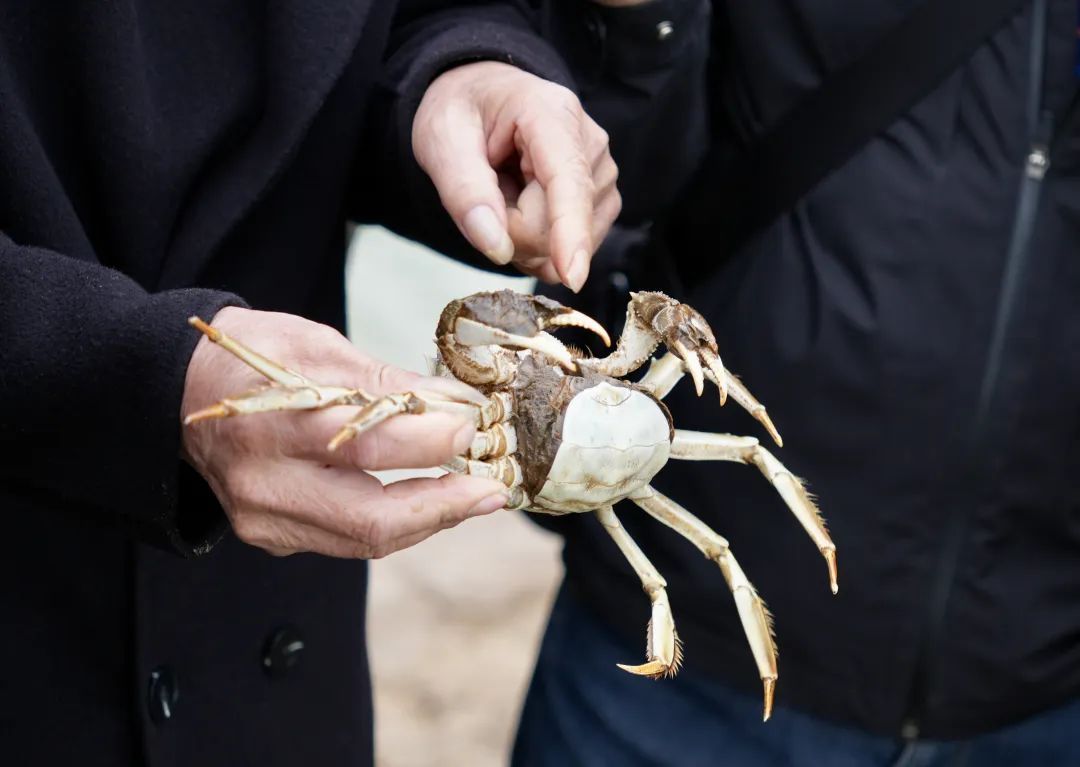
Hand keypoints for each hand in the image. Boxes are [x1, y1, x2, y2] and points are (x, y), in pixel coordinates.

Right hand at [180, 307, 508, 557]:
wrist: (178, 393)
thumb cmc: (249, 357)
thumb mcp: (312, 345)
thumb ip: (381, 379)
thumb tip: (452, 401)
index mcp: (269, 424)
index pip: (364, 445)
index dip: (428, 442)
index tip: (472, 426)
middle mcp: (264, 485)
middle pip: (370, 519)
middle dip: (443, 508)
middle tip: (492, 491)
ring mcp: (265, 519)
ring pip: (365, 540)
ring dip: (429, 520)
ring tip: (474, 497)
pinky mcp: (271, 535)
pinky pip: (348, 540)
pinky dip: (396, 523)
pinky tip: (429, 502)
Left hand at [412, 61, 620, 291]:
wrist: (482, 98)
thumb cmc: (463, 111)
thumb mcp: (441, 141)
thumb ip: (465, 193)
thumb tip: (497, 248)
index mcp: (552, 114)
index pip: (568, 181)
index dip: (569, 232)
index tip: (572, 276)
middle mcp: (590, 143)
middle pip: (556, 225)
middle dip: (513, 229)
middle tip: (488, 192)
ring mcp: (601, 173)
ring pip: (564, 243)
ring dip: (524, 236)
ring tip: (507, 192)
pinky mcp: (601, 198)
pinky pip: (569, 248)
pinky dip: (538, 241)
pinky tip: (525, 206)